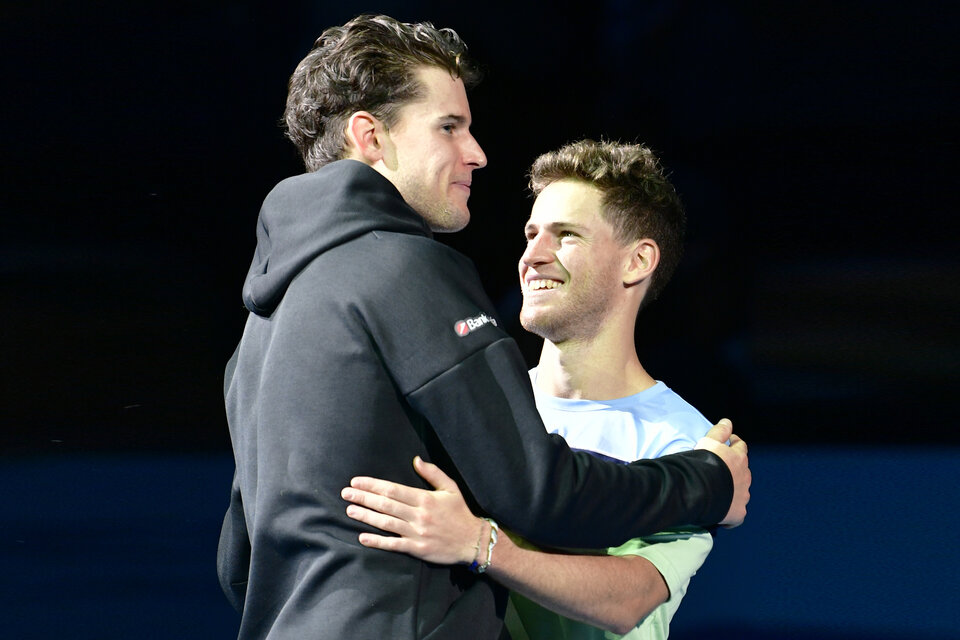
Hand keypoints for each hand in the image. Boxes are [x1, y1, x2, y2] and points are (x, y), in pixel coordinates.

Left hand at [340, 456, 484, 564]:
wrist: (472, 540)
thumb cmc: (459, 513)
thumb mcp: (451, 488)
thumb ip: (433, 473)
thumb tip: (416, 459)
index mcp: (425, 499)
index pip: (393, 489)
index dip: (372, 485)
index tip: (356, 481)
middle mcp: (419, 515)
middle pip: (386, 504)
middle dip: (364, 498)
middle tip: (346, 493)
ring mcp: (417, 533)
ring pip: (386, 523)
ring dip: (366, 516)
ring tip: (350, 510)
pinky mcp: (418, 549)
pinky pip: (394, 545)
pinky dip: (377, 541)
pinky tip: (363, 537)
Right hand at [695, 418, 750, 527]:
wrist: (702, 489)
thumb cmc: (704, 464)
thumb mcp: (708, 442)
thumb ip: (719, 431)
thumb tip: (728, 421)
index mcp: (738, 458)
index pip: (741, 447)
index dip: (735, 444)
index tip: (730, 442)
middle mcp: (744, 476)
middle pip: (743, 470)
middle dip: (736, 469)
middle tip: (722, 470)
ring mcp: (743, 496)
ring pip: (742, 492)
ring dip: (734, 490)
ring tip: (721, 492)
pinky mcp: (738, 513)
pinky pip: (738, 514)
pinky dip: (732, 513)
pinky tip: (723, 514)